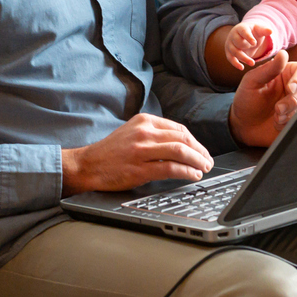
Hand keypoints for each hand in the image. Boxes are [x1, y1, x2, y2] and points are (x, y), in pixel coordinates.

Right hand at [61, 113, 212, 194]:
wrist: (88, 165)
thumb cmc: (111, 151)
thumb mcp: (133, 132)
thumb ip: (155, 134)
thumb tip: (182, 144)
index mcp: (144, 120)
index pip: (179, 129)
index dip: (195, 142)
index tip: (202, 151)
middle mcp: (144, 132)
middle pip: (182, 139)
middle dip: (200, 151)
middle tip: (208, 161)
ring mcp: (141, 150)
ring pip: (179, 151)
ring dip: (197, 161)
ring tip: (204, 168)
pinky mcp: (139, 168)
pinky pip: (170, 168)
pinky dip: (186, 172)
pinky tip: (192, 175)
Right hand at [225, 20, 274, 69]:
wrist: (246, 36)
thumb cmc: (254, 32)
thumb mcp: (259, 30)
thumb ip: (264, 30)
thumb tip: (270, 31)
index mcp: (241, 28)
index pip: (243, 32)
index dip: (248, 37)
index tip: (254, 43)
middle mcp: (233, 35)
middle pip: (238, 42)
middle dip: (246, 46)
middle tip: (255, 47)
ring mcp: (230, 44)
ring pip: (234, 51)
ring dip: (243, 58)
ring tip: (253, 63)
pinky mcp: (229, 52)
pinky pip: (230, 58)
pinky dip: (235, 63)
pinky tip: (242, 68)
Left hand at [229, 51, 296, 146]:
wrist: (243, 125)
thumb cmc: (247, 99)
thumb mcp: (253, 81)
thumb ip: (269, 69)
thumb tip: (283, 53)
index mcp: (287, 73)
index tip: (290, 88)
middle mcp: (296, 87)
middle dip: (294, 100)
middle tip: (278, 108)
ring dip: (291, 112)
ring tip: (275, 116)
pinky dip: (290, 123)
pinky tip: (277, 123)